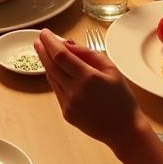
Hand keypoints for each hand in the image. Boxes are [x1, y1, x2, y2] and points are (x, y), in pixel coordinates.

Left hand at [35, 29, 138, 148]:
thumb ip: (88, 54)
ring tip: (44, 52)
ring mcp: (69, 104)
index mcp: (88, 77)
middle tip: (38, 39)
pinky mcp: (66, 113)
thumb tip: (67, 44)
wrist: (124, 130)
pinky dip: (53, 78)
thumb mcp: (111, 69)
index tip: (45, 33)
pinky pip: (56, 91)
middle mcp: (75, 91)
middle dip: (43, 51)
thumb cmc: (121, 97)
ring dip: (46, 64)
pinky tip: (54, 70)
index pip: (61, 55)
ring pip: (51, 78)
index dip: (50, 42)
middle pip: (51, 66)